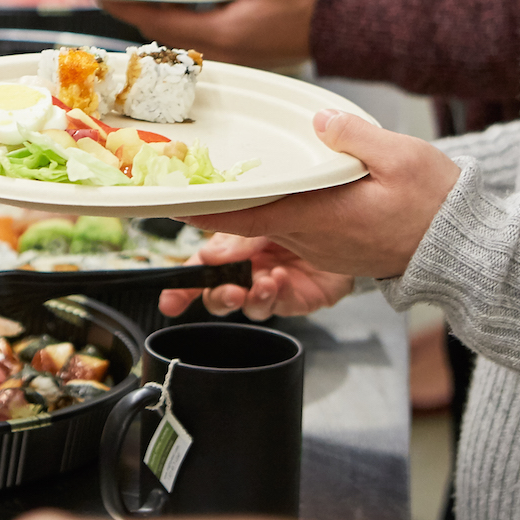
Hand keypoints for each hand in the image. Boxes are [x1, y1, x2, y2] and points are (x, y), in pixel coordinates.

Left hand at [99, 0, 322, 67]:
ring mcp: (229, 53)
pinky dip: (178, 17)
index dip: (124, 7)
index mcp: (221, 33)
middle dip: (134, 10)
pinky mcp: (239, 49)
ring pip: (178, 34)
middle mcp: (220, 50)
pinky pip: (196, 34)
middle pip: (162, 31)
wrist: (342, 26)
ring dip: (155, 13)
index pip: (158, 21)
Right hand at [163, 232, 354, 319]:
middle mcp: (249, 271)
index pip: (199, 270)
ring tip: (264, 283)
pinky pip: (281, 305)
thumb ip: (236, 238)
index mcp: (233, 249)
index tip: (170, 302)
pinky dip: (278, 294)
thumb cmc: (304, 212)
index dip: (181, 289)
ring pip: (250, 307)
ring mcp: (272, 286)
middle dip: (218, 298)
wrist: (350, 221)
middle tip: (231, 291)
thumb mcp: (264, 217)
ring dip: (253, 298)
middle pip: (218, 296)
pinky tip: (282, 278)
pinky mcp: (297, 298)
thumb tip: (207, 255)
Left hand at [184, 109, 461, 277]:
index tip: (172, 201)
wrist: (465, 249)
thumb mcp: (402, 158)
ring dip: (242, 211)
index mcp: (319, 217)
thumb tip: (321, 120)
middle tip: (181, 183)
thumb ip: (356, 136)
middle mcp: (313, 238)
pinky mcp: (335, 248)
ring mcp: (323, 247)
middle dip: (214, 207)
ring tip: (215, 186)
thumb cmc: (438, 207)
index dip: (205, 210)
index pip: (247, 216)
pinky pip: (293, 231)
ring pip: (269, 227)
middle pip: (249, 221)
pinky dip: (273, 214)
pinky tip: (271, 194)